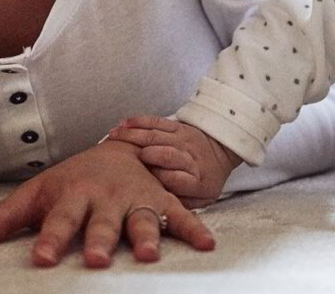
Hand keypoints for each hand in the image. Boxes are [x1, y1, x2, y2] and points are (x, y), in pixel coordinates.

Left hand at [0, 139, 213, 266]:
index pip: (58, 221)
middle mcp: (106, 199)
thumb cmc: (72, 179)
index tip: (43, 258)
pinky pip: (180, 216)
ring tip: (148, 255)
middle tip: (98, 259)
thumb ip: (5, 218)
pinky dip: (194, 229)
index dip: (50, 240)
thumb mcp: (37, 192)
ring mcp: (136, 201)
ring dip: (145, 237)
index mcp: (74, 195)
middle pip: (103, 223)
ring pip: (141, 221)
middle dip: (101, 240)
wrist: (119, 147)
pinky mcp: (161, 202)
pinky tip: (206, 244)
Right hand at [105, 116, 242, 208]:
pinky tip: (123, 125)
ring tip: (115, 137)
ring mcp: (183, 139)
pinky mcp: (177, 126)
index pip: (179, 179)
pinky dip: (139, 121)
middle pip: (169, 154)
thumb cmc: (204, 180)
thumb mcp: (202, 199)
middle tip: (135, 157)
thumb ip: (183, 205)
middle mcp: (189, 157)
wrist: (219, 152)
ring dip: (135, 135)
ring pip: (158, 135)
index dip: (162, 177)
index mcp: (197, 181)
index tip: (146, 181)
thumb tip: (162, 213)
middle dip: (151, 154)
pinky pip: (157, 121)